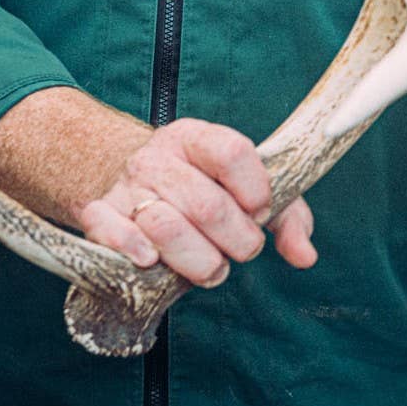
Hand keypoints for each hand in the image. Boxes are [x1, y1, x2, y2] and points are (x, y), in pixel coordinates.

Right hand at [78, 119, 316, 287]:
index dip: (256, 191)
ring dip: (198, 261)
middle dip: (237, 241)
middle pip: (207, 205)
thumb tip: (306, 256)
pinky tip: (152, 262)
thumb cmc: (202, 188)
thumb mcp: (246, 188)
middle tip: (243, 250)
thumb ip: (286, 216)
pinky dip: (131, 250)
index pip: (233, 152)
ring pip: (165, 227)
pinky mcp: (100, 213)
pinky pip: (110, 232)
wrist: (131, 178)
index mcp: (197, 137)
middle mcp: (160, 156)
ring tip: (211, 267)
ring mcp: (127, 185)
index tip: (261, 212)